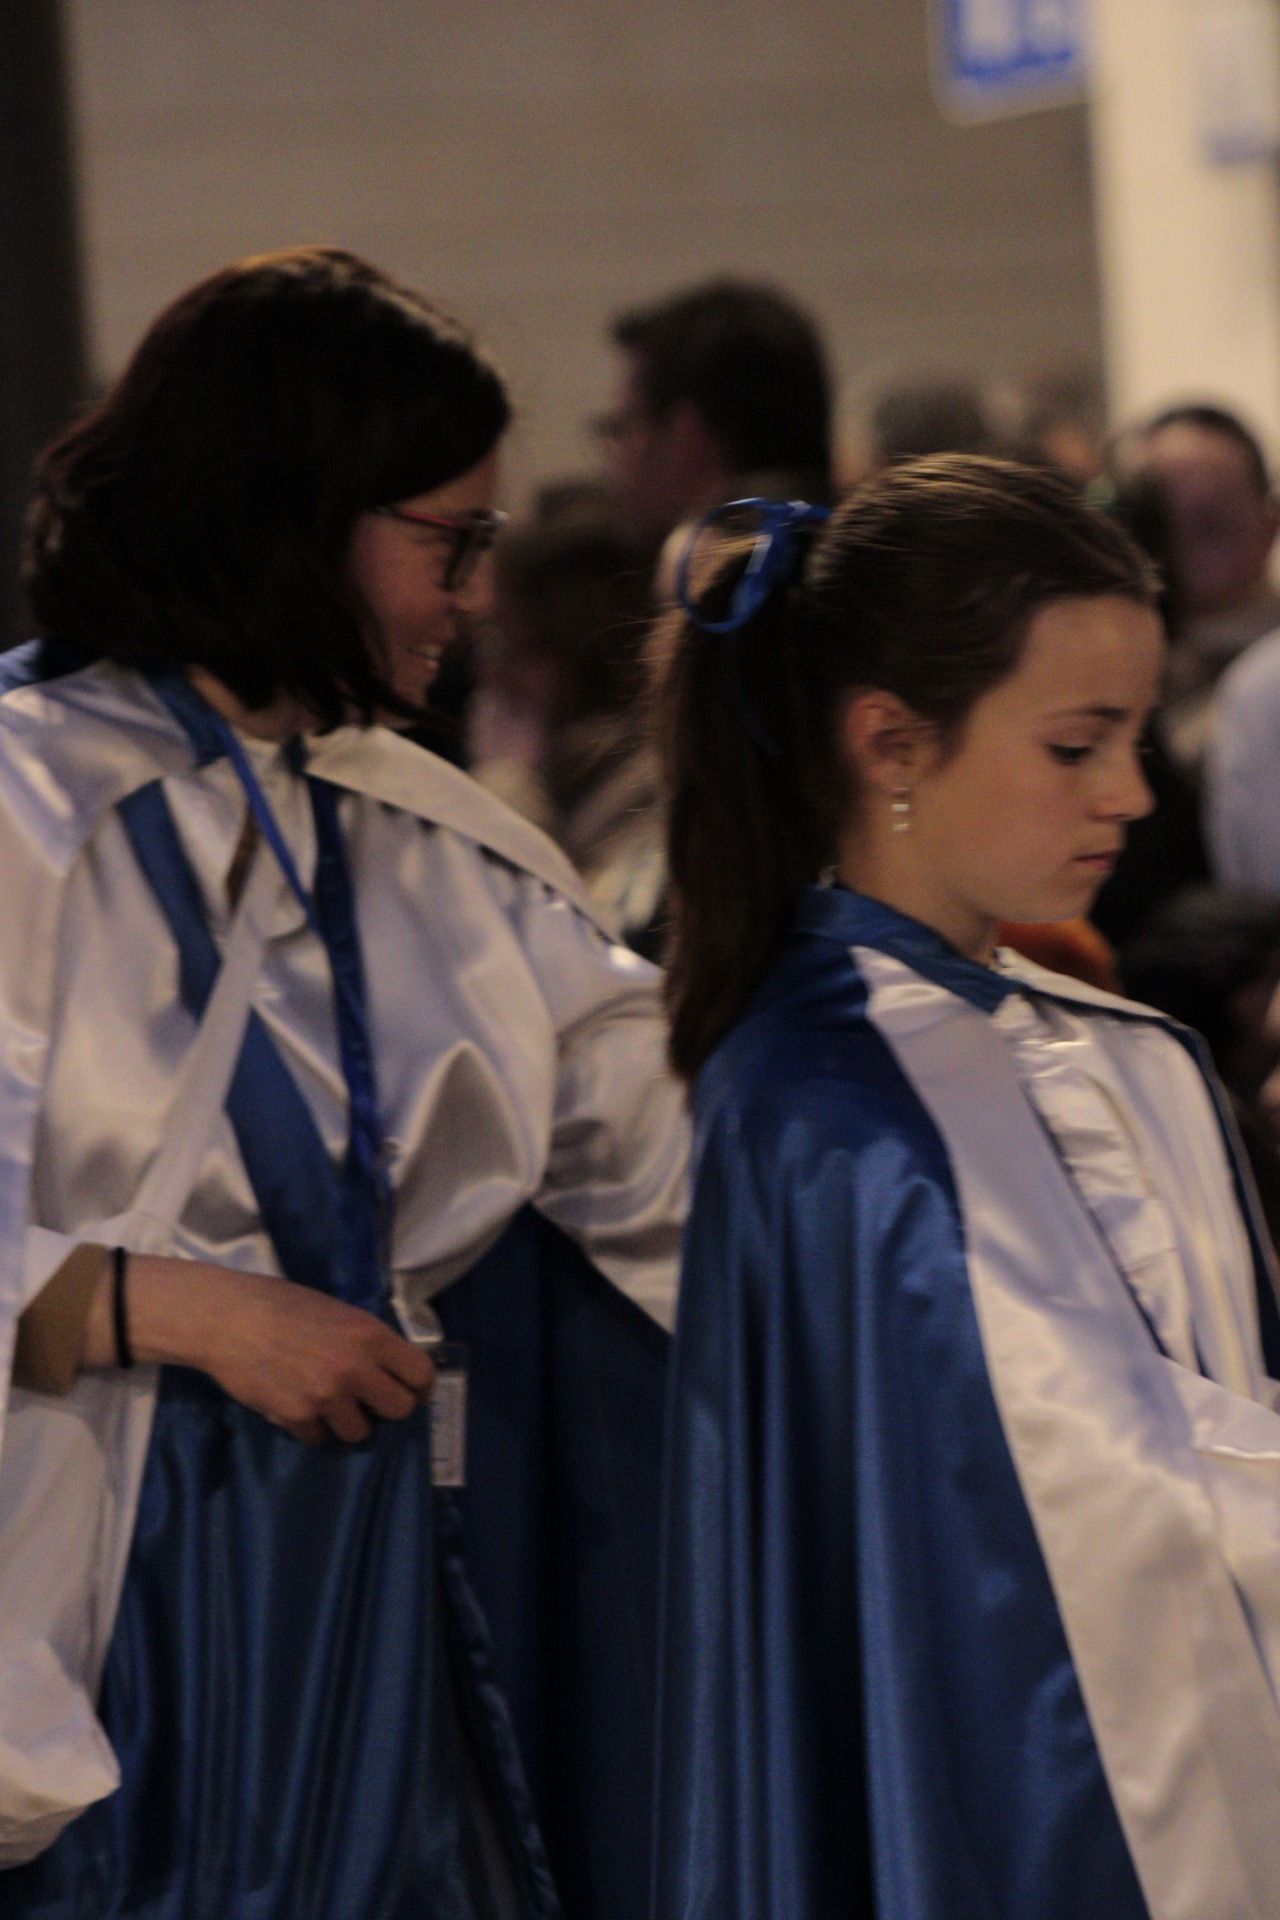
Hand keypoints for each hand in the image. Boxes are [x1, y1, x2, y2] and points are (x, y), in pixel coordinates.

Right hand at [86, 1254, 434, 1443]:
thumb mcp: (338, 1312)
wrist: (227, 1319)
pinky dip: (311, 1427)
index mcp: (371, 1335)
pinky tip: (296, 1403)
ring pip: (359, 1432)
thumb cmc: (281, 1305)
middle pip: (400, 1410)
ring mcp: (326, 1397)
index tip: (411, 1392)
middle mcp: (355, 1369)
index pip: (421, 1374)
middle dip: (387, 1408)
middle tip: (370, 1402)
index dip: (419, 1387)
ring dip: (347, 1422)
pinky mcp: (297, 1418)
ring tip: (327, 1403)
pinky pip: (319, 1437)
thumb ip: (366, 1341)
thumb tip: (389, 1369)